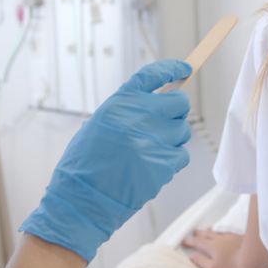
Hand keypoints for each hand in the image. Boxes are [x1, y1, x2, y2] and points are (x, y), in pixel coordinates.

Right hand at [20, 59, 192, 261]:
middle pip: (179, 103)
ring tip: (151, 151)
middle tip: (165, 123)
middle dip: (176, 112)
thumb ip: (127, 112)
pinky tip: (153, 166)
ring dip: (173, 138)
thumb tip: (158, 106)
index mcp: (120, 103)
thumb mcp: (99, 125)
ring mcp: (153, 140)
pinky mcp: (163, 164)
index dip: (172, 69)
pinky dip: (172, 160)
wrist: (82, 199)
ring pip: (183, 130)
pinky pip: (182, 155)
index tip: (184, 70)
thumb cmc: (85, 164)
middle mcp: (139, 116)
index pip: (153, 75)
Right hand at [182, 229, 260, 267]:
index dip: (189, 241)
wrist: (252, 258)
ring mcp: (229, 237)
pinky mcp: (238, 237)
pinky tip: (222, 232)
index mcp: (211, 247)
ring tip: (205, 230)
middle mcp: (218, 239)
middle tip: (193, 232)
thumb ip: (201, 261)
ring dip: (208, 231)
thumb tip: (192, 256)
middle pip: (206, 234)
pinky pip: (225, 232)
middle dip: (198, 234)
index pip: (197, 242)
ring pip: (216, 232)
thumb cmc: (232, 267)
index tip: (183, 240)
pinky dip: (220, 231)